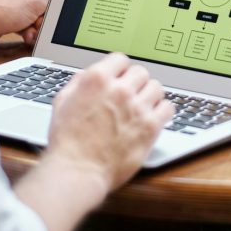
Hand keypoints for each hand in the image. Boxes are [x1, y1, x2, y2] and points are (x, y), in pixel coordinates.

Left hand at [0, 0, 56, 44]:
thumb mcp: (34, 0)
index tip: (61, 9)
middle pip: (48, 1)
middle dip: (46, 16)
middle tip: (40, 21)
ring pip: (39, 14)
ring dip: (38, 25)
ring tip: (30, 30)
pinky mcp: (11, 14)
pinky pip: (29, 22)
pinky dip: (30, 30)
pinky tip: (26, 35)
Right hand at [47, 53, 172, 190]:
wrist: (78, 171)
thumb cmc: (67, 142)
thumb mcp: (62, 102)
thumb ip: (78, 83)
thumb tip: (89, 74)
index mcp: (97, 79)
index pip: (121, 59)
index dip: (120, 69)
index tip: (120, 78)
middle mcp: (120, 90)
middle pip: (141, 72)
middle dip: (134, 83)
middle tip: (130, 95)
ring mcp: (137, 108)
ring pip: (156, 87)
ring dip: (149, 95)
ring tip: (142, 106)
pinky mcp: (150, 127)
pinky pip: (168, 108)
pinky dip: (162, 111)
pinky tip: (153, 117)